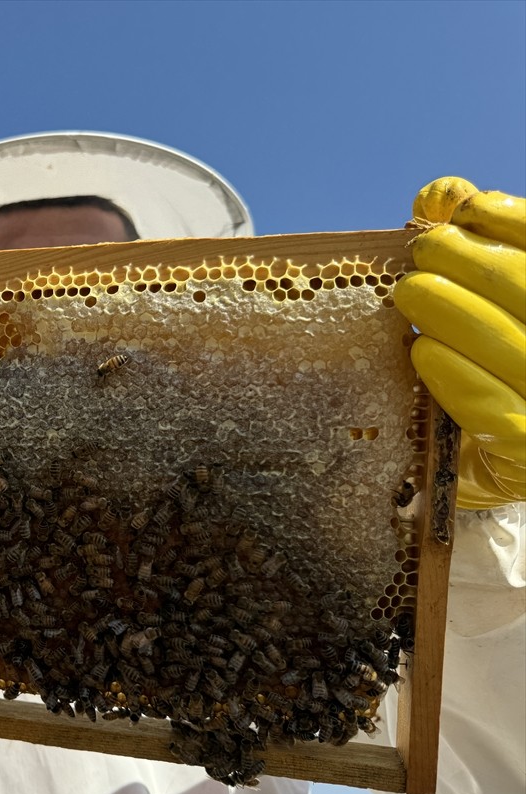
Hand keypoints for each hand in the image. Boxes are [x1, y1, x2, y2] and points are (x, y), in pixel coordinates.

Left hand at [395, 178, 525, 508]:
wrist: (487, 467)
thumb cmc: (489, 372)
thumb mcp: (485, 305)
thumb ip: (471, 246)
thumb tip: (441, 193)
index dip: (512, 221)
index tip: (462, 211)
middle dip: (471, 262)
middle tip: (420, 255)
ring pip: (515, 345)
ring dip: (454, 311)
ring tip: (410, 294)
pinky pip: (498, 413)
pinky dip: (458, 377)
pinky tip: (424, 354)